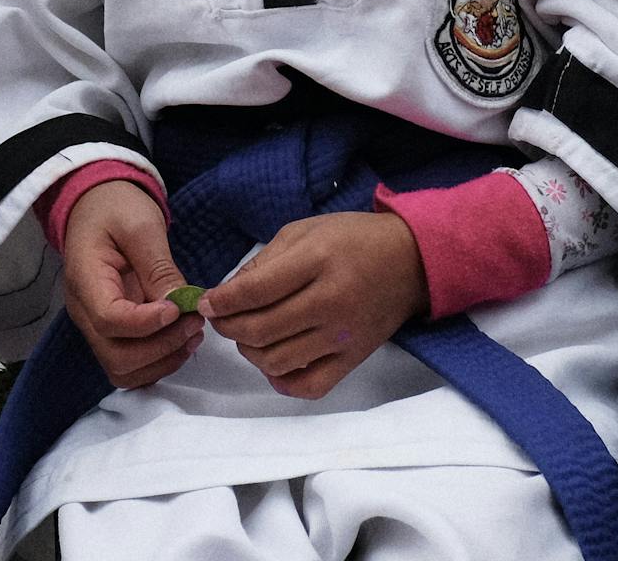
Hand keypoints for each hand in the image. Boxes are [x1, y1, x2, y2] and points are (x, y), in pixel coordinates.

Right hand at [59, 180, 202, 386]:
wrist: (97, 205)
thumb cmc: (116, 208)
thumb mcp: (141, 226)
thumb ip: (158, 268)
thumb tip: (179, 305)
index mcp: (85, 280)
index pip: (109, 319)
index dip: (147, 323)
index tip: (179, 309)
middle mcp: (84, 311)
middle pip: (116, 355)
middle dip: (161, 347)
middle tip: (195, 322)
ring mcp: (96, 325)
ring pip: (123, 369)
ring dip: (162, 360)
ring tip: (193, 333)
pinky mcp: (112, 330)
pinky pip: (131, 364)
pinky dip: (159, 361)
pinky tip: (183, 339)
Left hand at [198, 210, 427, 400]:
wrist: (411, 261)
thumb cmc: (354, 240)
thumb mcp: (306, 231)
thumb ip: (265, 261)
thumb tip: (228, 293)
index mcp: (318, 261)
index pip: (256, 291)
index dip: (221, 301)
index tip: (206, 301)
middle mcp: (331, 302)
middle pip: (261, 330)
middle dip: (228, 326)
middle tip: (219, 317)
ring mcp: (343, 337)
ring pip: (277, 361)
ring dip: (249, 351)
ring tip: (246, 333)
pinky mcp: (353, 360)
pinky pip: (308, 386)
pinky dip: (282, 380)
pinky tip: (274, 361)